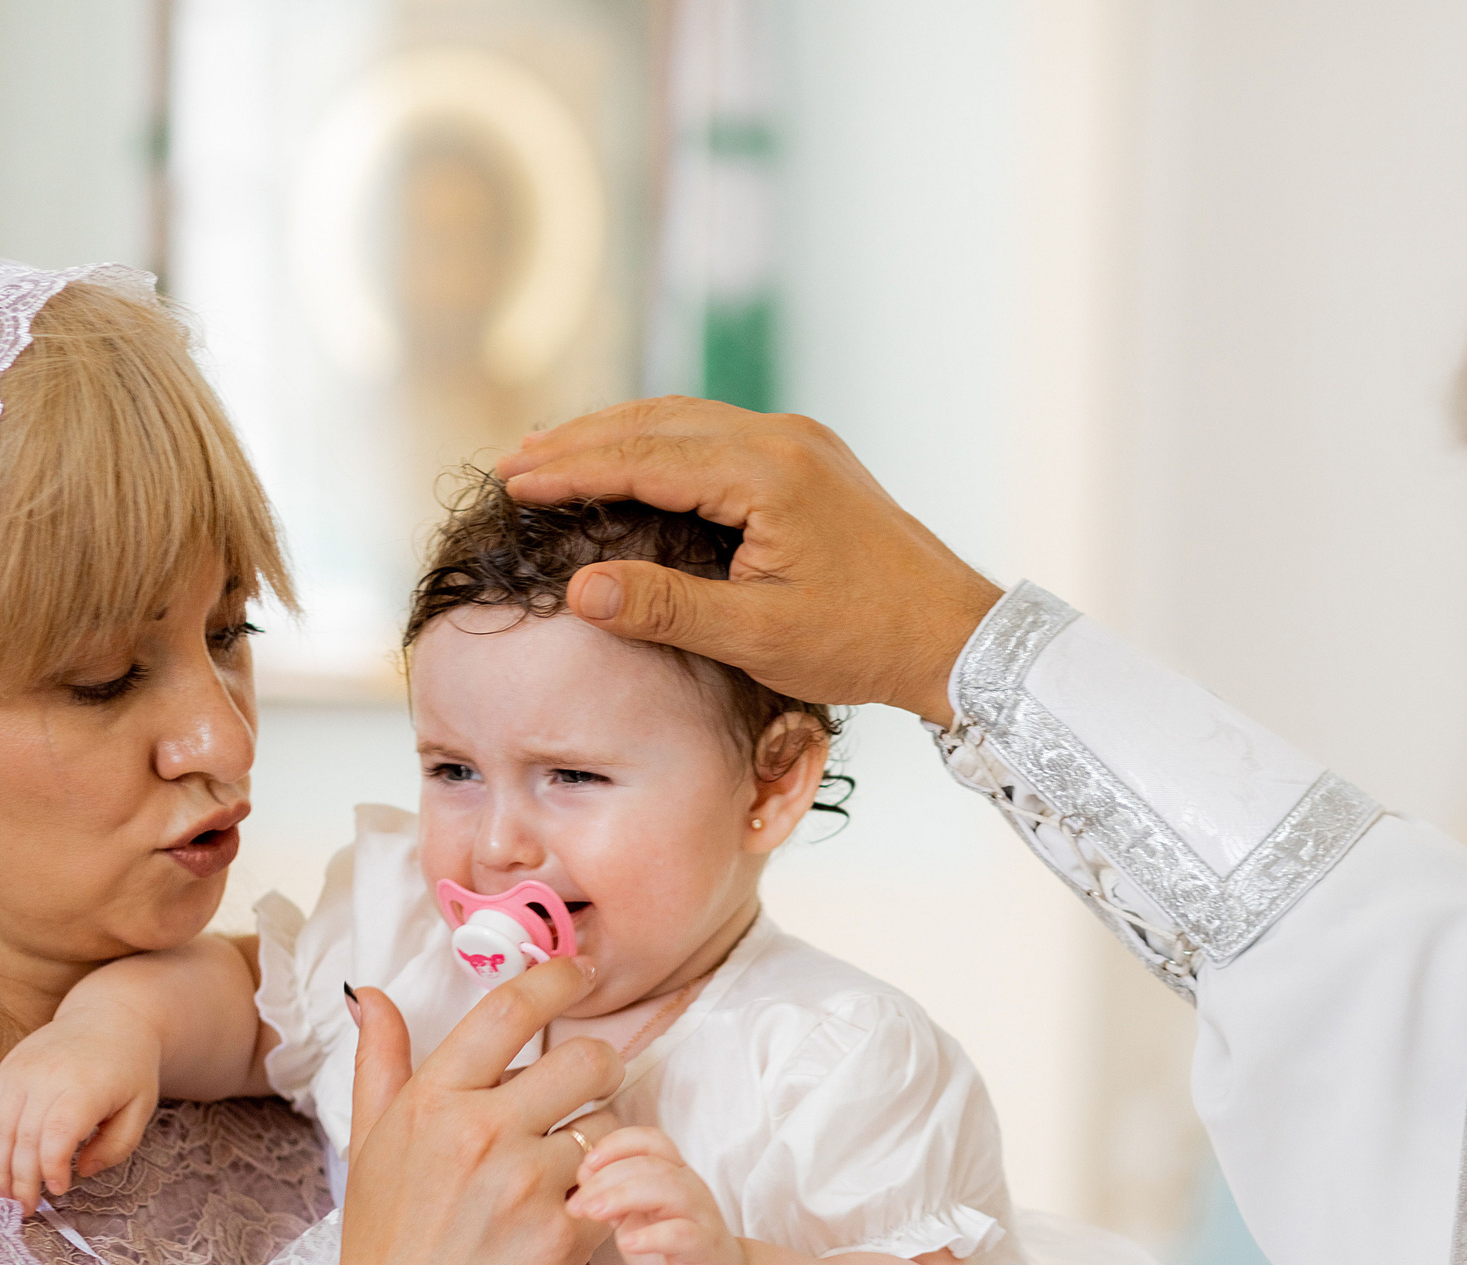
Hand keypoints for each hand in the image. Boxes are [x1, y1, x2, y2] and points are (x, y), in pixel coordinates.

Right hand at [0, 1007, 161, 1215]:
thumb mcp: (141, 1107)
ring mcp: (19, 1072)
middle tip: (26, 1209)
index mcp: (83, 1087)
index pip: (55, 1134)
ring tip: (5, 1197)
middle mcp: (44, 1077)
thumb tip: (80, 1171)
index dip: (50, 1168)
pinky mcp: (4, 1071)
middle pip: (22, 1138)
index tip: (58, 1189)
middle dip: (20, 1180)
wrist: (109, 1017)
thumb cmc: (128, 1067)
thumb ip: (116, 1146)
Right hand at [325, 957, 623, 1264]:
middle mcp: (479, 1133)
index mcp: (432, 1102)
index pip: (509, 1010)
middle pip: (586, 1060)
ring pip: (612, 1124)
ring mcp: (525, 1185)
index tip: (579, 968)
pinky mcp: (564, 1235)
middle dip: (601, 1067)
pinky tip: (577, 1214)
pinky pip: (617, 1187)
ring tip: (574, 1167)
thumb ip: (381, 1064)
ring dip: (606, 1140)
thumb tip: (371, 995)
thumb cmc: (387, 1245)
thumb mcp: (369, 1146)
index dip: (556, 977)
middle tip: (590, 1087)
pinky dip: (608, 1197)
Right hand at [495, 399, 1003, 722]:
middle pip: (656, 421)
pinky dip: (659, 444)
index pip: (644, 455)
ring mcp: (798, 442)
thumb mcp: (759, 638)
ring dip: (616, 435)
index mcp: (768, 474)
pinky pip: (715, 434)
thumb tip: (579, 590)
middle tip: (512, 463)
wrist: (953, 634)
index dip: (572, 469)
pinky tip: (630, 463)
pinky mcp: (807, 458)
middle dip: (580, 441)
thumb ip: (667, 609)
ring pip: (685, 420)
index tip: (512, 481)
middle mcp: (782, 439)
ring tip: (552, 455)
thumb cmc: (862, 641)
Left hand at [569, 1125, 747, 1264]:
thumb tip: (580, 1180)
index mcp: (672, 1175)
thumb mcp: (634, 1220)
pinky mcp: (706, 1250)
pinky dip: (653, 1236)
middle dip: (607, 1177)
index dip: (615, 1145)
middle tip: (577, 1203)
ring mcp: (701, 1218)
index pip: (649, 1140)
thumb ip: (613, 1197)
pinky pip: (683, 1234)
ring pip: (670, 1189)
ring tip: (593, 1214)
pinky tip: (626, 1244)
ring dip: (624, 1196)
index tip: (583, 1169)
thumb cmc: (671, 1252)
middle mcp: (690, 1188)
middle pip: (652, 1162)